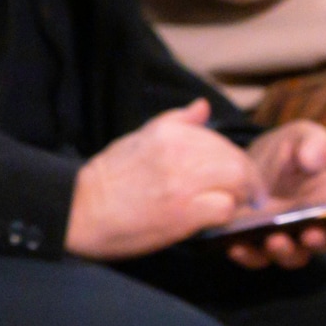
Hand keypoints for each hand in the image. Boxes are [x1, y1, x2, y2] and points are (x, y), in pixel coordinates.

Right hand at [63, 101, 256, 259]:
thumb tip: (202, 106)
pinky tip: (215, 219)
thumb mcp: (139, 138)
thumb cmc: (108, 177)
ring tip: (232, 205)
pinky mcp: (184, 213)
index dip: (231, 158)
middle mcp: (179, 152)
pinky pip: (225, 208)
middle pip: (235, 160)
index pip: (219, 140)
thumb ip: (175, 122)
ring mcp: (183, 183)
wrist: (80, 211)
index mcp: (169, 132)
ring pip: (237, 180)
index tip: (231, 175)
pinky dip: (226, 215)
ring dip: (240, 195)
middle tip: (243, 194)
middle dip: (245, 178)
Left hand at [200, 120, 325, 271]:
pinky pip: (255, 258)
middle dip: (320, 239)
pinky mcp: (255, 247)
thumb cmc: (284, 153)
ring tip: (274, 239)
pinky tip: (236, 245)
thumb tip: (315, 163)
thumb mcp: (300, 137)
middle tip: (312, 234)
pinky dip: (247, 255)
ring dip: (285, 251)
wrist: (242, 165)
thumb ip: (315, 143)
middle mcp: (315, 227)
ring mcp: (287, 240)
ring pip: (292, 255)